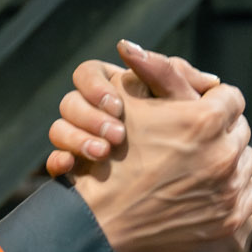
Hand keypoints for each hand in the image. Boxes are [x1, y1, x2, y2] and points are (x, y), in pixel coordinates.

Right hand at [46, 41, 219, 173]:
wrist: (186, 202)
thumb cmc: (195, 147)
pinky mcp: (78, 171)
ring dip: (77, 139)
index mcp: (118, 91)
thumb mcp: (189, 109)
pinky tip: (73, 168)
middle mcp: (97, 114)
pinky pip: (56, 162)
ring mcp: (84, 143)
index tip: (116, 106)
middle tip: (116, 135)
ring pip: (59, 129)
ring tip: (103, 153)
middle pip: (70, 101)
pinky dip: (61, 163)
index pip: (89, 74)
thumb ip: (171, 74)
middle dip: (89, 116)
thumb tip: (133, 49)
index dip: (96, 86)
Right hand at [55, 42, 251, 251]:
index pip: (231, 96)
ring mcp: (229, 189)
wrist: (102, 221)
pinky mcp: (230, 218)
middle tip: (198, 138)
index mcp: (204, 119)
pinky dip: (235, 189)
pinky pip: (251, 192)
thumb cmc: (110, 157)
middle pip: (241, 129)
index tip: (200, 108)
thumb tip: (134, 46)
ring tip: (201, 163)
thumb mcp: (127, 104)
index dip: (213, 100)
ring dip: (228, 159)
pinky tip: (210, 187)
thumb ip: (150, 72)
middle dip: (222, 130)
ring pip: (246, 161)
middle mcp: (224, 154)